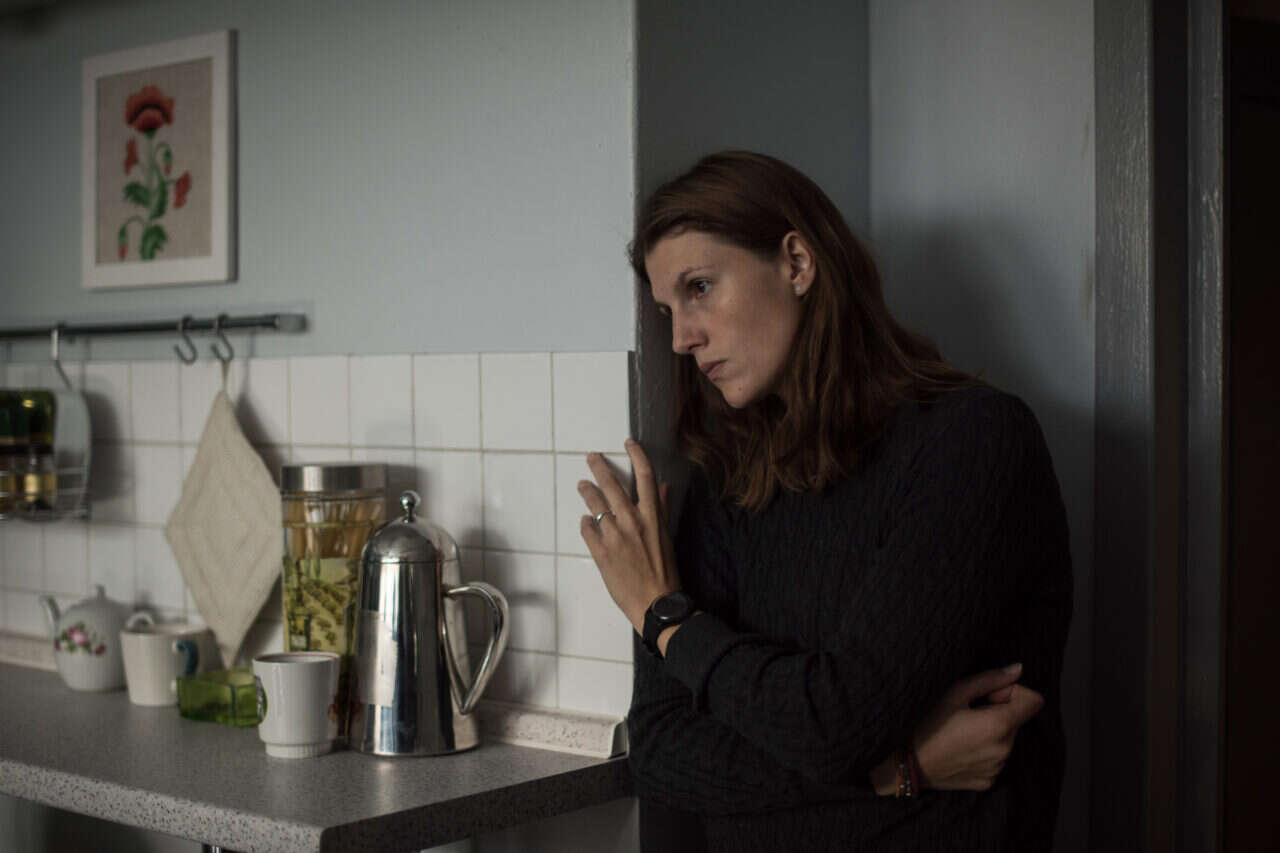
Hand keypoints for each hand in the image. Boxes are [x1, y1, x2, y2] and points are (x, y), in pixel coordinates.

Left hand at [578, 439, 680, 631]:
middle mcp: (632, 522)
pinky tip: (585, 521)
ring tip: (583, 485)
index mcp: (652, 516)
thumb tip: (662, 487)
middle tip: (591, 457)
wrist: (656, 604)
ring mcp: (614, 537)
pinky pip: (587, 530)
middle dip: (599, 467)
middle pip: (612, 485)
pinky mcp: (601, 553)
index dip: (637, 455)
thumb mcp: (666, 536)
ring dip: (587, 492)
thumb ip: (661, 509)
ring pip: (595, 505)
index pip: (646, 476)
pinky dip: (585, 523)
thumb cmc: (665, 571)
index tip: (628, 443)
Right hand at [870, 663, 1044, 794]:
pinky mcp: (989, 780)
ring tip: (963, 731)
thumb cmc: (929, 723)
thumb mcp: (955, 693)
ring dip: (993, 732)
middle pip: (1018, 720)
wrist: (909, 763)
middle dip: (1001, 712)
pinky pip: (997, 758)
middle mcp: (1005, 749)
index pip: (1034, 701)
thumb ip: (991, 679)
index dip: (1014, 692)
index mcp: (999, 724)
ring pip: (1007, 739)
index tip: (990, 696)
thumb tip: (1018, 669)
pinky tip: (962, 748)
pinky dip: (985, 750)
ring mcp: (998, 768)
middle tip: (969, 713)